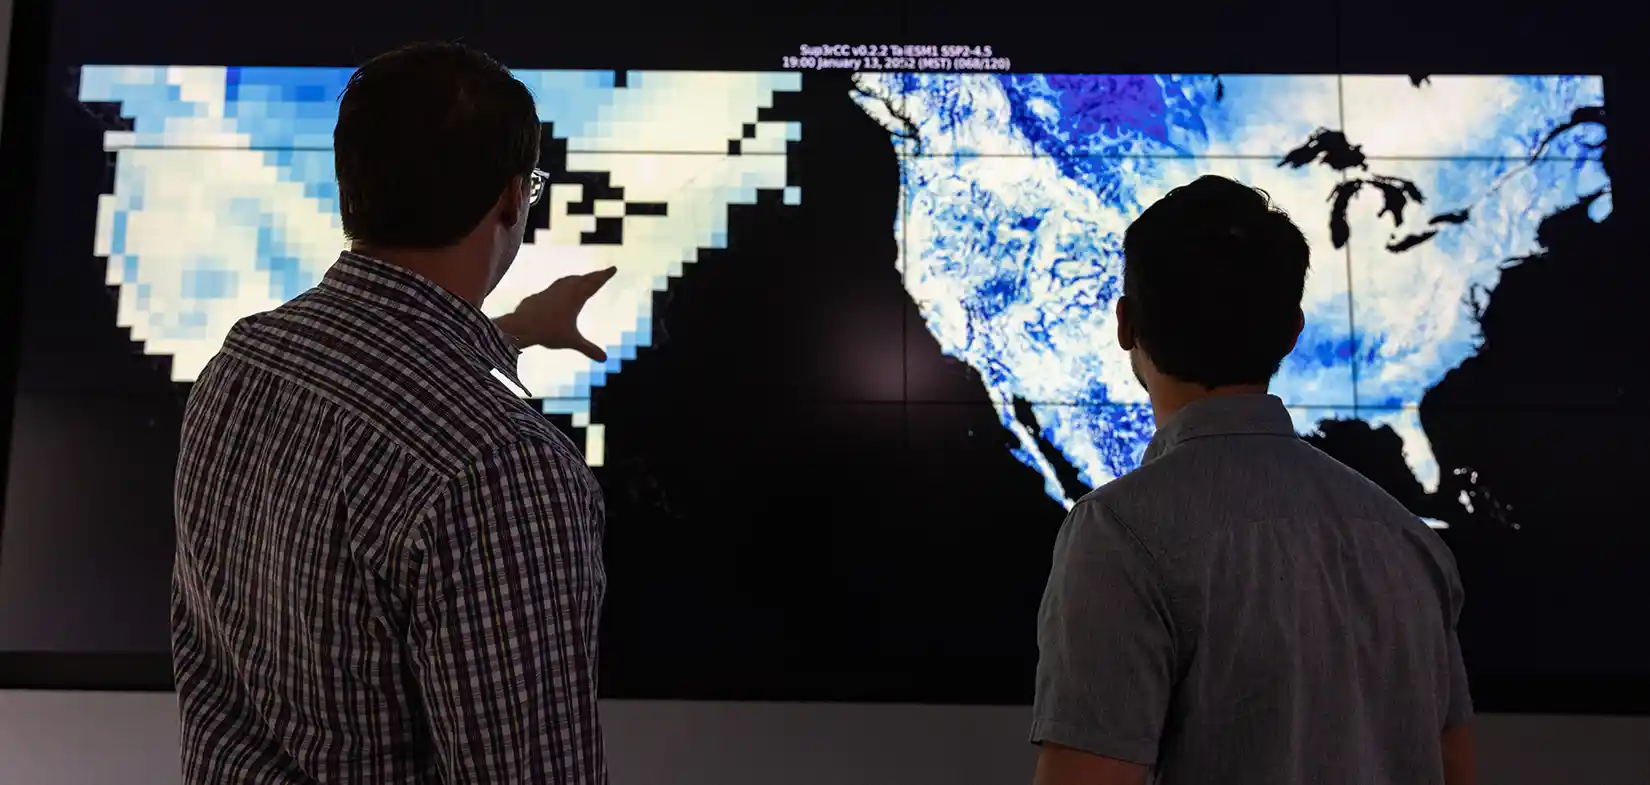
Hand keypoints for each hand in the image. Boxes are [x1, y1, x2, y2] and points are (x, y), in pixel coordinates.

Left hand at [497, 267, 616, 361]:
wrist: (522, 326)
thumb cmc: (549, 332)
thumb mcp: (571, 341)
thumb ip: (588, 349)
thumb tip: (604, 359)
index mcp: (576, 297)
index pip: (594, 284)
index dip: (604, 276)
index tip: (613, 268)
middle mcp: (565, 290)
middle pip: (583, 279)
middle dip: (594, 276)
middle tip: (602, 273)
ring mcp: (552, 291)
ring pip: (568, 280)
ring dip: (578, 278)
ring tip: (582, 279)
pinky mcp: (541, 295)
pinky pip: (557, 286)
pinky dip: (564, 284)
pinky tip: (561, 289)